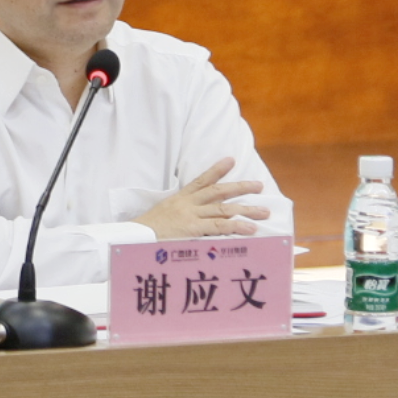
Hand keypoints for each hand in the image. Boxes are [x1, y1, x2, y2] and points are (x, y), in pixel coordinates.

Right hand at [133, 157, 269, 239]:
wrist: (134, 238)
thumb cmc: (146, 232)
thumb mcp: (163, 218)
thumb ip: (179, 216)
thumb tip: (196, 222)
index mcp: (179, 199)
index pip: (201, 181)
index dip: (217, 170)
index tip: (230, 160)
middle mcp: (187, 204)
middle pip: (218, 192)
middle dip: (240, 187)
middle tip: (258, 185)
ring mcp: (191, 216)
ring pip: (224, 209)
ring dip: (246, 209)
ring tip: (264, 212)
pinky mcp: (193, 229)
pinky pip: (220, 226)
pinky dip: (237, 226)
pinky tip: (251, 228)